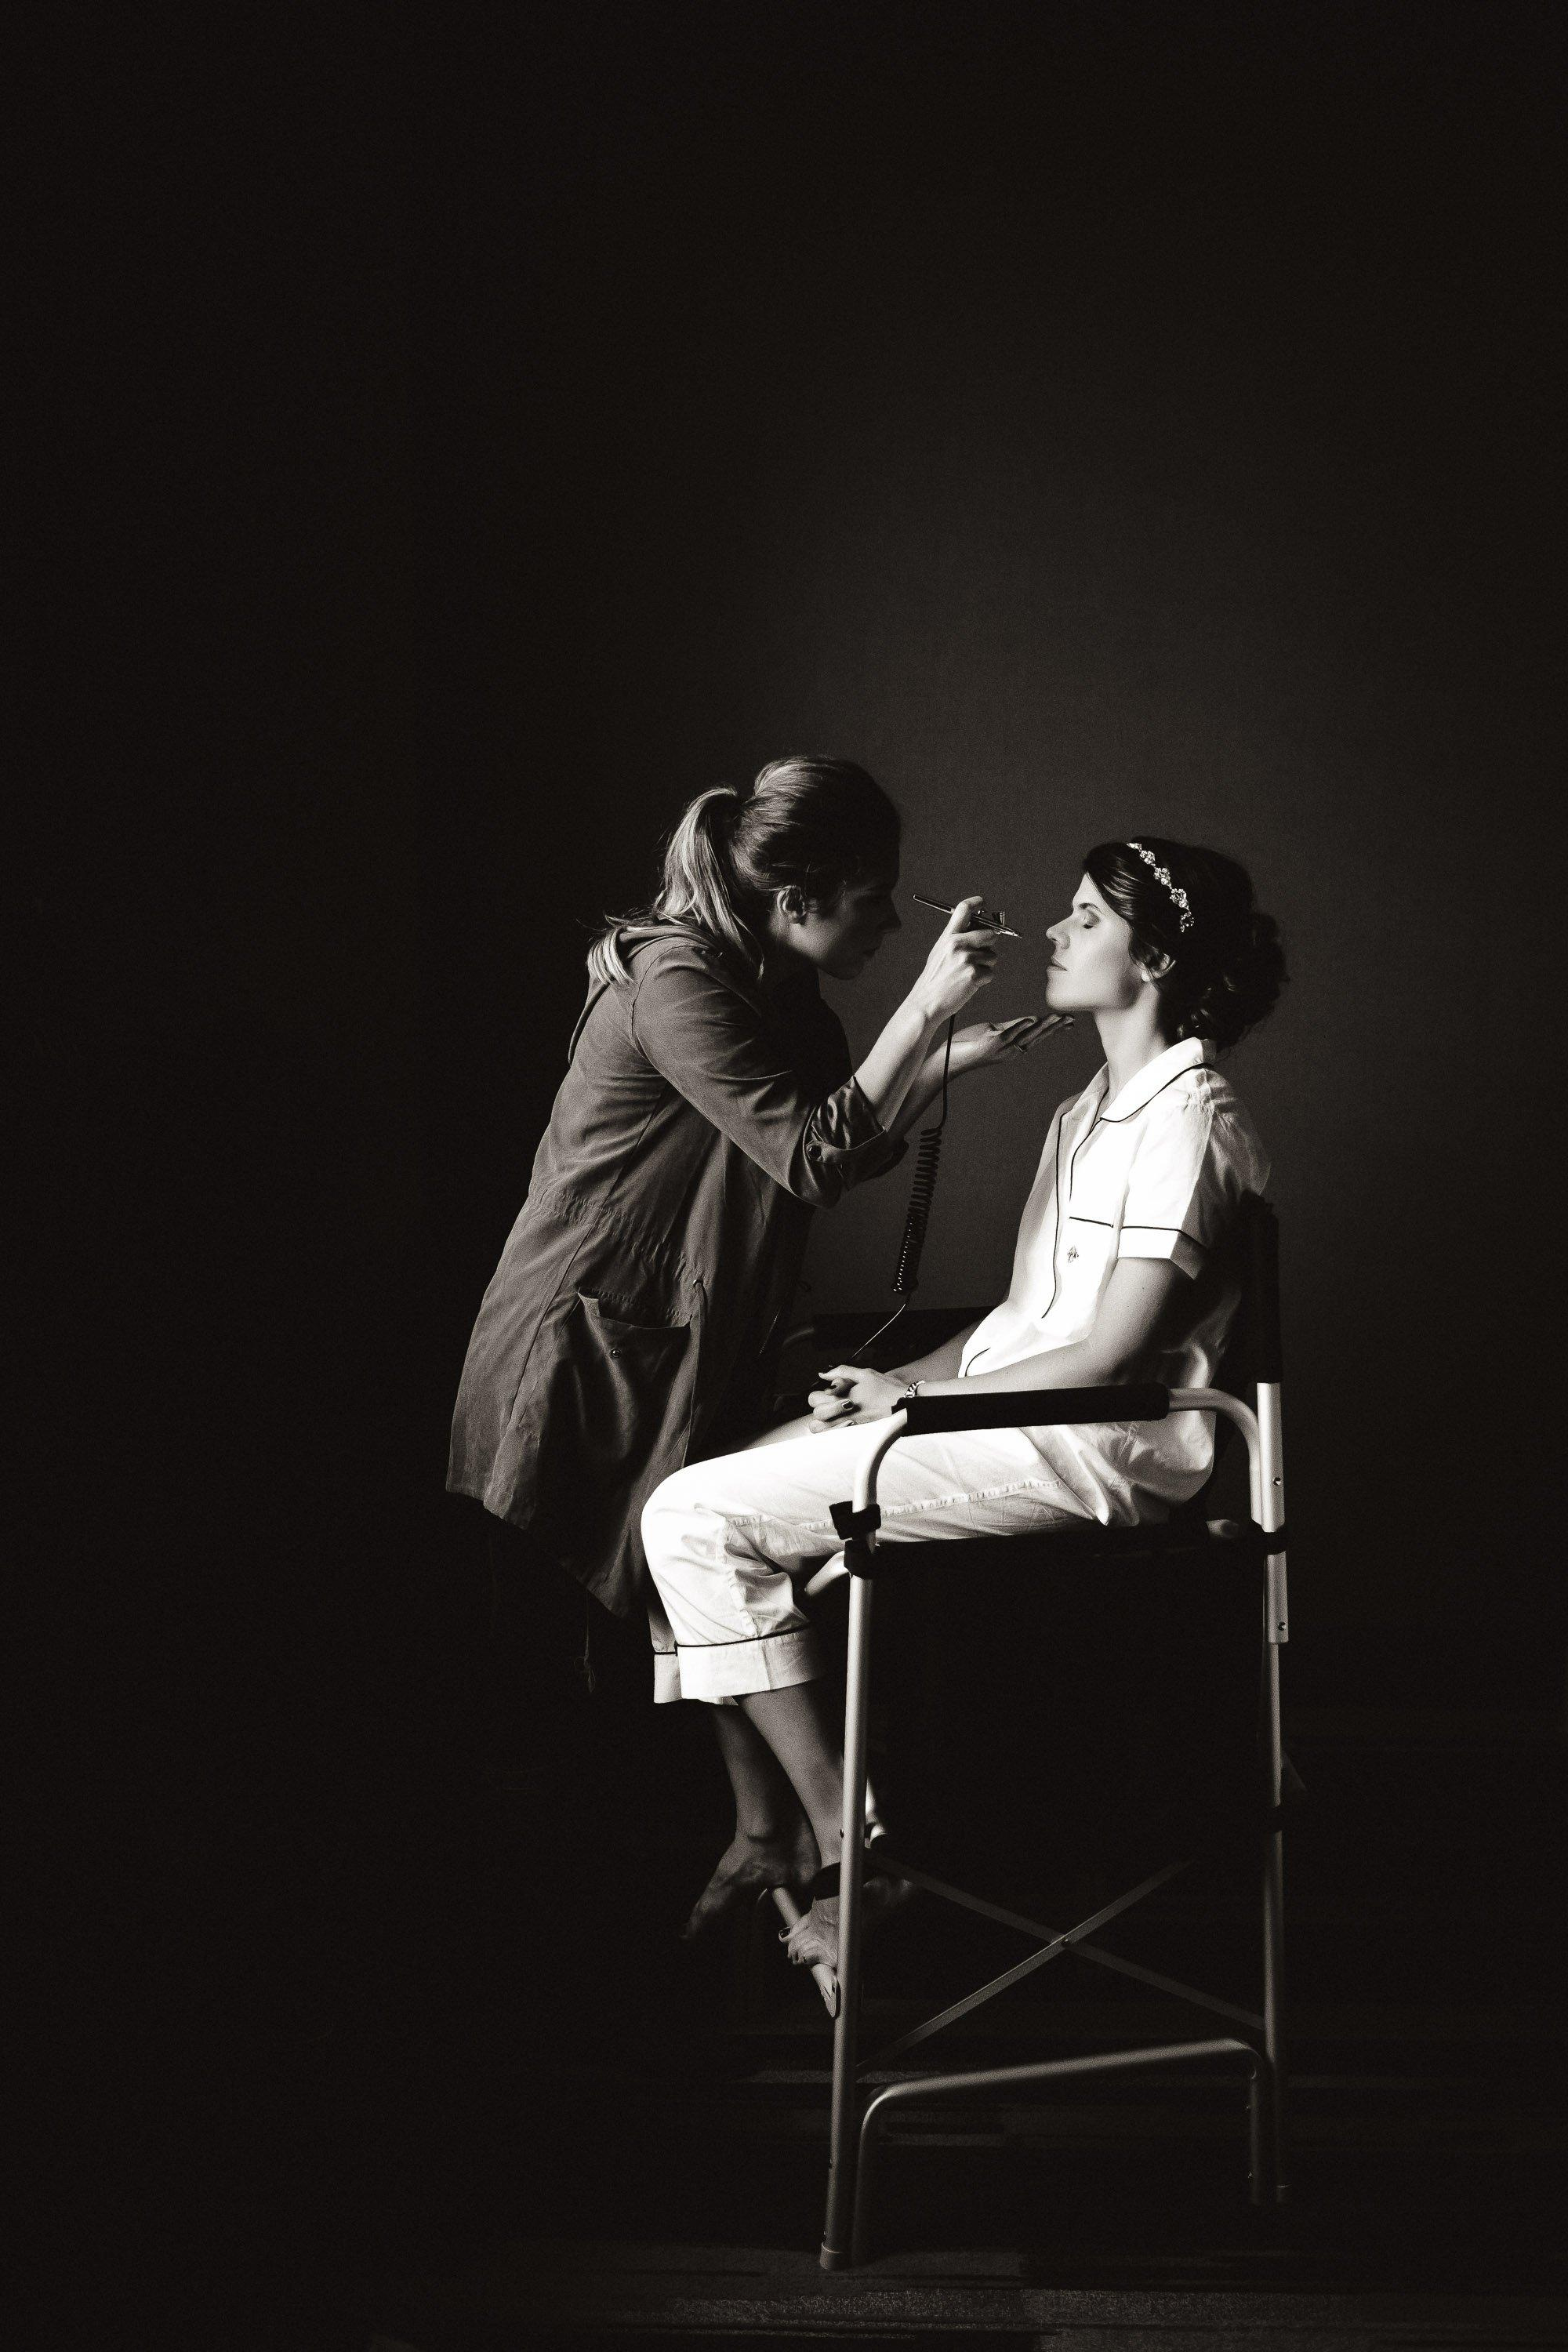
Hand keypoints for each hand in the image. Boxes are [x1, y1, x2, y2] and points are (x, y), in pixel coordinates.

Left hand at [807, 1364, 907, 1430]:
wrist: (904, 1403)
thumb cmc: (886, 1388)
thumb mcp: (864, 1373)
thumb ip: (841, 1371)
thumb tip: (823, 1374)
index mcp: (842, 1396)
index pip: (814, 1399)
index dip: (818, 1394)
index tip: (827, 1392)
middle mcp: (843, 1412)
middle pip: (816, 1415)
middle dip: (819, 1408)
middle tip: (828, 1403)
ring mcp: (848, 1423)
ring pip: (821, 1429)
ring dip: (822, 1422)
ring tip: (831, 1415)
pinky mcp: (855, 1430)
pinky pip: (834, 1434)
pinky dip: (832, 1429)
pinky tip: (841, 1421)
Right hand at [912, 896, 1004, 1023]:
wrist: (927, 1002)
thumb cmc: (934, 979)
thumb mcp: (940, 952)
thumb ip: (958, 940)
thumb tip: (982, 932)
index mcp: (948, 936)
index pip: (963, 910)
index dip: (976, 902)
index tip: (983, 902)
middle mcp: (958, 944)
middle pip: (990, 933)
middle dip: (990, 944)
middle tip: (980, 954)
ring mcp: (966, 958)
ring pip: (992, 956)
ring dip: (985, 966)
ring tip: (968, 974)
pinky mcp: (974, 974)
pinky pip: (991, 973)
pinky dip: (984, 980)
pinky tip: (969, 984)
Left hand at [944, 1012, 1071, 1075]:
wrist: (948, 1060)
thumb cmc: (968, 1045)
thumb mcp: (993, 1033)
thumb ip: (1011, 1027)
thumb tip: (1029, 1019)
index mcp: (1013, 1046)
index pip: (1038, 1035)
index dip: (1054, 1028)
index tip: (1070, 1021)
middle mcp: (1011, 1050)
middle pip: (1037, 1037)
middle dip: (1054, 1027)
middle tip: (1070, 1018)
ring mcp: (1001, 1048)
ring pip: (1026, 1036)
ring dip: (1042, 1026)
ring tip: (1055, 1018)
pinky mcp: (989, 1045)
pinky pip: (1007, 1035)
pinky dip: (1019, 1027)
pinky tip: (1030, 1019)